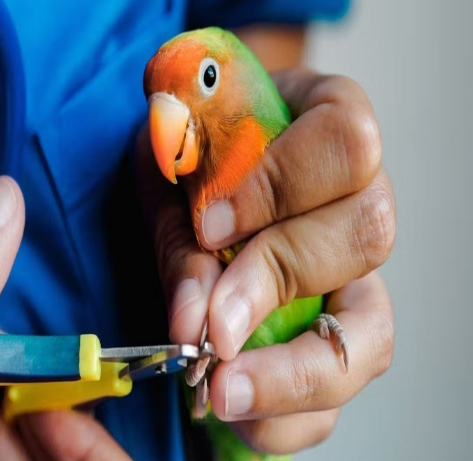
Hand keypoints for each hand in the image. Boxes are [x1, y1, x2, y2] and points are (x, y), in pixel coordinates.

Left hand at [137, 69, 395, 453]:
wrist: (191, 163)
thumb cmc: (188, 152)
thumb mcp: (170, 166)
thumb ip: (181, 229)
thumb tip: (193, 317)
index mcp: (329, 123)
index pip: (345, 144)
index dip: (279, 187)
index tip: (208, 224)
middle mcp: (360, 199)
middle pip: (366, 237)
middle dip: (277, 284)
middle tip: (208, 322)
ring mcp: (355, 273)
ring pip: (369, 331)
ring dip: (291, 372)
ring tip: (220, 389)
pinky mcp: (334, 334)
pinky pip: (338, 387)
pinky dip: (288, 415)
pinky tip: (234, 406)